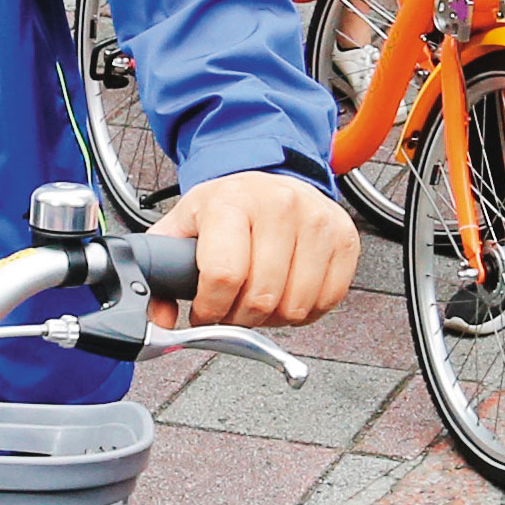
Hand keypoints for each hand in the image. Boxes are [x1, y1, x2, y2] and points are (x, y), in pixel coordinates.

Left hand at [155, 170, 357, 329]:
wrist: (270, 183)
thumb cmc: (226, 209)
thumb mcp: (182, 228)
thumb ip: (161, 272)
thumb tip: (159, 322)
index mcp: (232, 201)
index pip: (224, 274)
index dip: (211, 308)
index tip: (205, 311)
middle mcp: (280, 205)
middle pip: (261, 297)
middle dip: (239, 317)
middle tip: (230, 308)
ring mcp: (317, 221)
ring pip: (295, 306)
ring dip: (272, 318)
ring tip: (257, 297)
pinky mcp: (345, 239)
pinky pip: (326, 301)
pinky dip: (303, 311)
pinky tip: (286, 292)